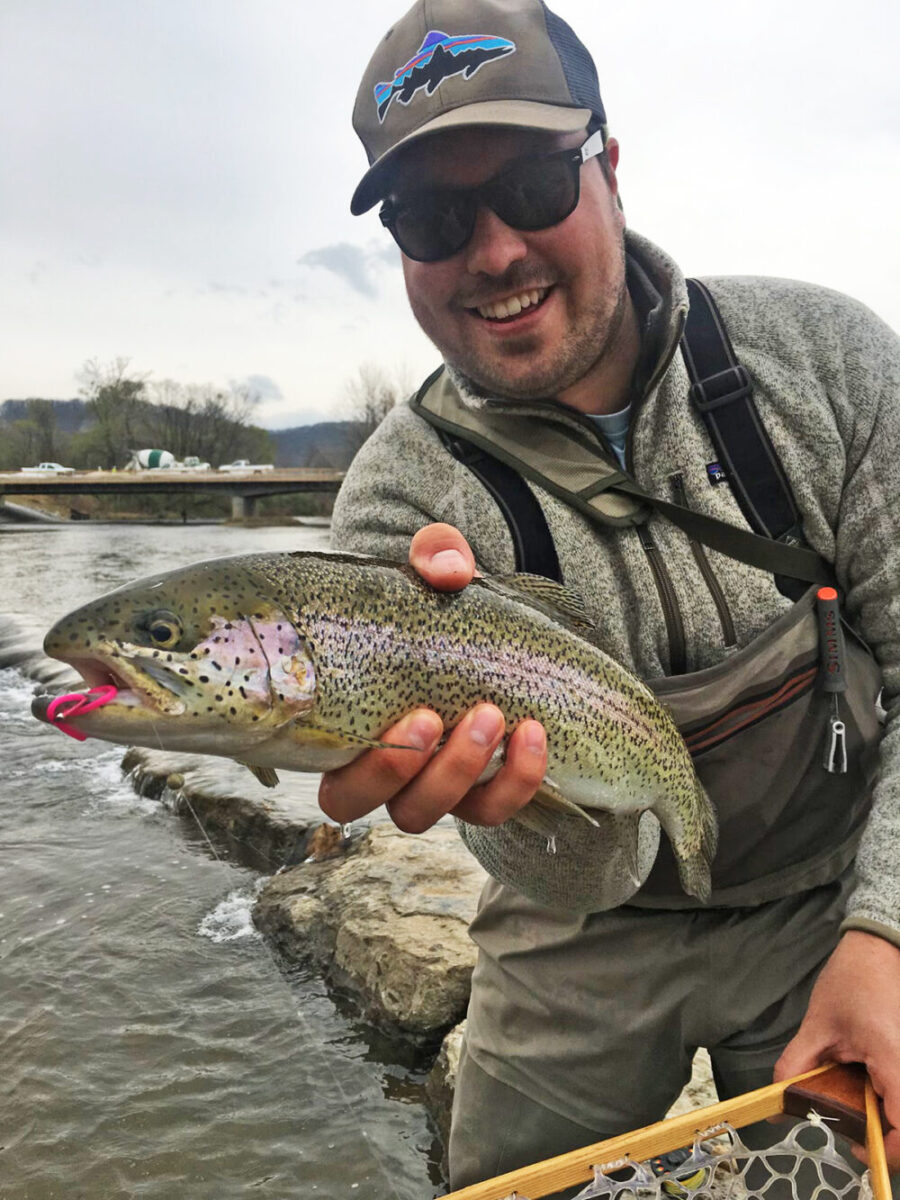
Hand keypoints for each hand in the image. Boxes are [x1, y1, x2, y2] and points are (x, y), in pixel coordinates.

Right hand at [318, 523, 547, 832]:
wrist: (504, 635)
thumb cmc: (448, 605)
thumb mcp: (440, 570)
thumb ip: (437, 554)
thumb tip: (448, 571)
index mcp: (340, 712)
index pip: (318, 757)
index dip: (351, 756)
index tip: (406, 710)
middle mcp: (371, 761)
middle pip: (350, 801)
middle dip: (393, 769)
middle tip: (432, 717)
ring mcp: (422, 783)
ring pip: (417, 813)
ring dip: (455, 773)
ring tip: (491, 716)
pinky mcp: (474, 793)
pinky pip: (487, 810)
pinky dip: (513, 781)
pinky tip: (534, 736)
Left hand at [774, 930, 899, 1169]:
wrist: (876, 952)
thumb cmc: (851, 981)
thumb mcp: (816, 1025)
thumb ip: (795, 1065)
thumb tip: (779, 1105)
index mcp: (893, 1059)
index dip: (886, 1150)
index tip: (856, 1146)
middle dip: (881, 1137)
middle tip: (847, 1127)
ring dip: (883, 1117)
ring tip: (851, 1102)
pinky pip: (899, 1092)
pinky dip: (885, 1100)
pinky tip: (862, 1086)